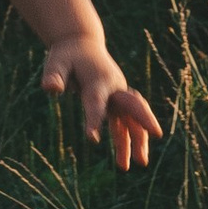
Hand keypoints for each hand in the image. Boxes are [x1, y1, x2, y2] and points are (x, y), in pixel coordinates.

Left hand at [40, 39, 162, 170]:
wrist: (82, 45)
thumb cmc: (67, 55)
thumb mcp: (56, 61)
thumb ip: (54, 75)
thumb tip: (51, 88)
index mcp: (97, 80)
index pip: (96, 102)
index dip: (94, 119)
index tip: (92, 138)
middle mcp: (113, 88)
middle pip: (131, 105)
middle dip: (142, 119)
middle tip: (156, 133)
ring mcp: (118, 96)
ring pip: (132, 118)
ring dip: (137, 139)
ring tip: (140, 163)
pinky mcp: (116, 103)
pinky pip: (125, 124)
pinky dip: (127, 141)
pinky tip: (124, 162)